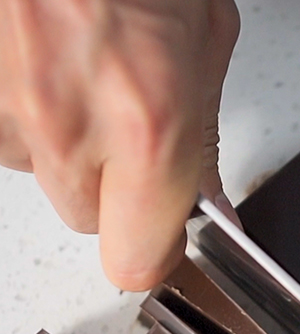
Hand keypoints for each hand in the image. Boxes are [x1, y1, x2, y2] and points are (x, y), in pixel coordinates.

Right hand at [0, 0, 238, 289]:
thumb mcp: (203, 35)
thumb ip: (203, 135)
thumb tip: (207, 202)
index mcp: (146, 119)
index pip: (137, 258)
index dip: (150, 250)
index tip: (161, 237)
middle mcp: (62, 121)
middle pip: (85, 217)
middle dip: (110, 185)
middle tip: (122, 118)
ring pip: (38, 169)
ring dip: (61, 136)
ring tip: (76, 58)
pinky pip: (2, 129)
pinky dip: (21, 102)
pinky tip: (38, 50)